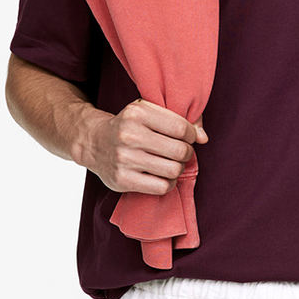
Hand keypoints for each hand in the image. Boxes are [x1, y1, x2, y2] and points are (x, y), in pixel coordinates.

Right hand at [85, 97, 207, 193]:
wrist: (95, 142)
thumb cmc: (129, 125)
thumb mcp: (148, 111)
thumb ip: (179, 119)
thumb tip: (204, 138)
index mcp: (138, 113)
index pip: (180, 127)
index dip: (192, 135)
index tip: (189, 137)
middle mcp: (130, 135)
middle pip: (179, 151)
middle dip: (187, 153)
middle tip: (182, 152)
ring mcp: (125, 159)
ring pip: (172, 170)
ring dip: (178, 169)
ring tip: (172, 163)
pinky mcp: (122, 180)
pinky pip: (161, 187)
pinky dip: (168, 183)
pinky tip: (162, 175)